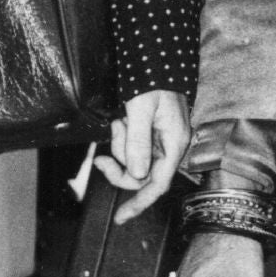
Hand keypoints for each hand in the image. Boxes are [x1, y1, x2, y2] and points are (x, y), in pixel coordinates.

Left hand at [94, 89, 190, 221]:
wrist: (156, 59)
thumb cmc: (152, 80)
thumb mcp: (141, 110)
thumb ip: (139, 143)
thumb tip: (136, 174)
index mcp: (174, 144)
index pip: (157, 184)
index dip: (139, 203)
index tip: (121, 217)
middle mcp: (170, 146)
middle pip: (141, 175)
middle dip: (119, 166)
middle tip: (101, 159)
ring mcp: (161, 141)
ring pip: (133, 160)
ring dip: (120, 144)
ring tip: (121, 121)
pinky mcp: (152, 135)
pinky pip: (132, 146)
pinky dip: (122, 136)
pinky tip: (123, 119)